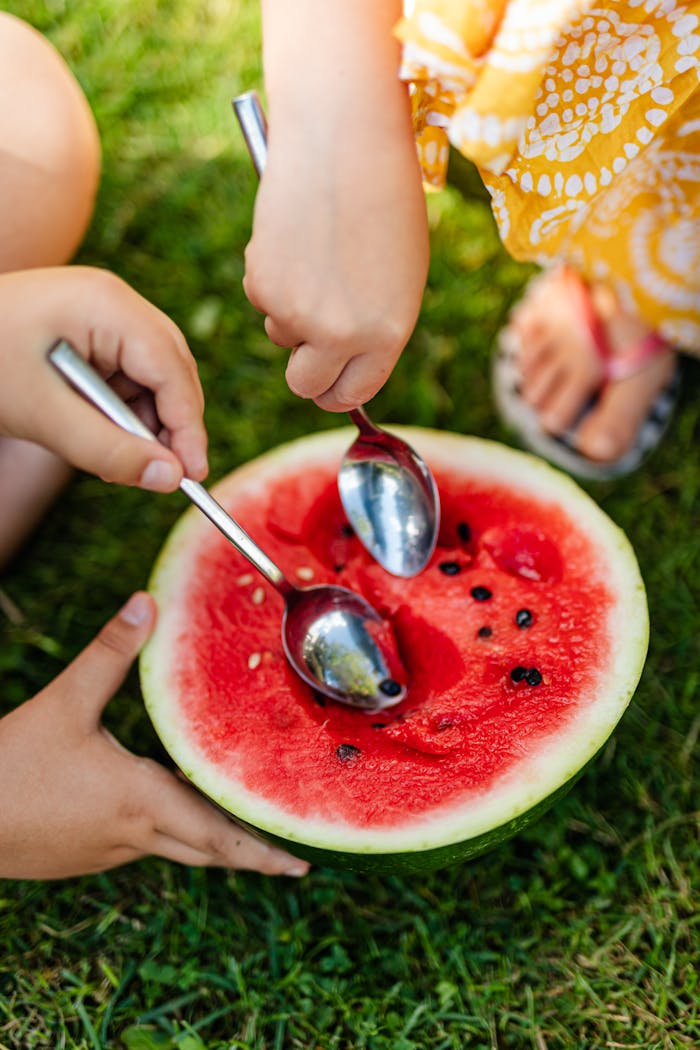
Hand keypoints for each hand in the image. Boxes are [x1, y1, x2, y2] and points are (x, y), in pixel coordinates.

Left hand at [0, 266, 207, 491]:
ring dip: (142, 423)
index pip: (171, 368)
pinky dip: (122, 412)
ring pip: (153, 378)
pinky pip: (128, 377)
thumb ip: (109, 450)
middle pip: (172, 370)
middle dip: (168, 425)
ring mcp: (104, 314)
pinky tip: (98, 436)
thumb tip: (170, 479)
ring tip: (112, 459)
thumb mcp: (43, 416)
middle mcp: (115, 302)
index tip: (190, 475)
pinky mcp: (92, 332)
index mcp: (107, 305)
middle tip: (160, 475)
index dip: (187, 425)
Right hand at [0, 593, 309, 878]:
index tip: (301, 867)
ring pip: (173, 848)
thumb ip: (110, 652)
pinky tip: (161, 811)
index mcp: (139, 799)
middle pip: (205, 850)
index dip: (262, 852)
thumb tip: (146, 602)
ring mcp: (104, 852)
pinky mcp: (80, 858)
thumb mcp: (65, 702)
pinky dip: (167, 834)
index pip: (217, 835)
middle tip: (289, 862)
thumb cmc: (10, 765)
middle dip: (249, 854)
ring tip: (239, 831)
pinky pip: (139, 845)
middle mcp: (132, 834)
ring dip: (209, 841)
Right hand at [243, 0, 429, 411]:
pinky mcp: (262, 286)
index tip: (328, 387)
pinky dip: (271, 276)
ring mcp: (298, 314)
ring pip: (281, 334)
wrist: (344, 141)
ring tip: (314, 256)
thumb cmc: (383, 200)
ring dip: (290, 311)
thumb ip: (373, 323)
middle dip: (305, 372)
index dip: (337, 393)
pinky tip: (293, 236)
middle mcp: (342, 335)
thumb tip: (342, 356)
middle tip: (307, 346)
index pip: (353, 393)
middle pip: (306, 384)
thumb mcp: (399, 276)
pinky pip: (261, 299)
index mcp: (388, 334)